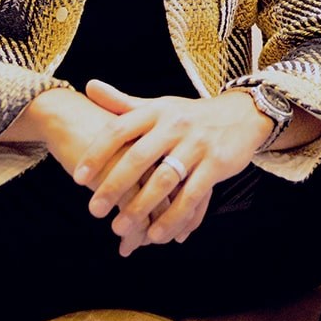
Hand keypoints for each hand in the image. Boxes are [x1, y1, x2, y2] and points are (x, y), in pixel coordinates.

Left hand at [72, 81, 272, 255]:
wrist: (242, 115)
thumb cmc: (190, 115)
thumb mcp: (159, 106)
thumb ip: (123, 102)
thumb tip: (88, 86)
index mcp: (156, 111)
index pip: (120, 129)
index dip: (97, 153)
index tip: (78, 176)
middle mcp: (175, 125)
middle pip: (139, 157)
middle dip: (114, 185)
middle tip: (94, 209)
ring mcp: (198, 144)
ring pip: (164, 180)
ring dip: (142, 206)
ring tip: (121, 227)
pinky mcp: (217, 164)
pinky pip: (192, 195)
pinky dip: (174, 216)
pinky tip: (158, 234)